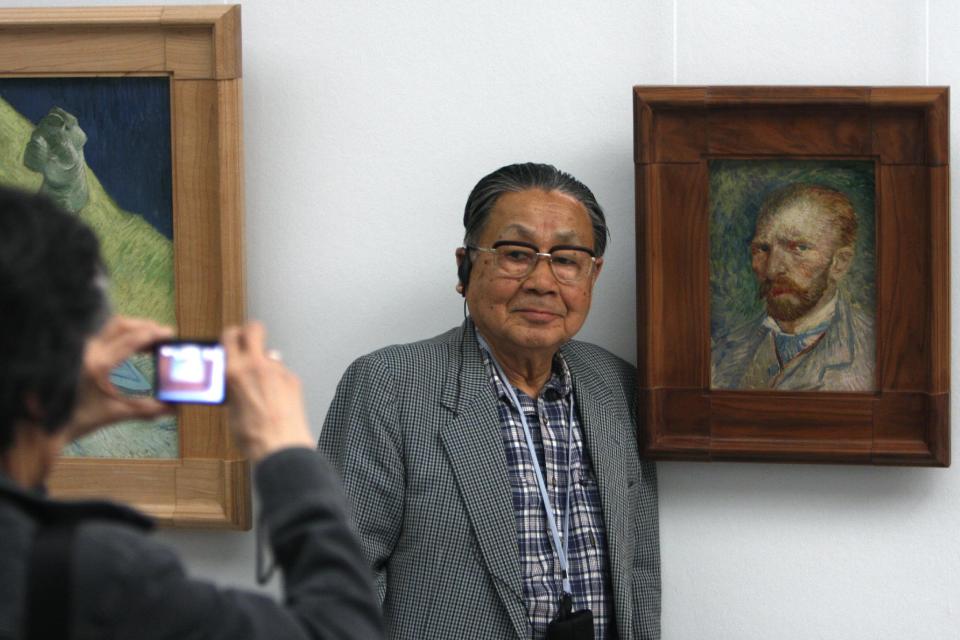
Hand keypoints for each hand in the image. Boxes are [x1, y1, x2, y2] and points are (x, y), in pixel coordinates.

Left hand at [63, 316, 174, 441]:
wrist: (43, 427)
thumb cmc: (75, 420)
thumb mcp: (114, 413)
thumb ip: (146, 409)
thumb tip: (173, 408)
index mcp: (98, 364)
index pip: (131, 339)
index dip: (153, 334)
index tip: (169, 334)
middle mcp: (87, 351)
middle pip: (120, 325)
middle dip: (144, 326)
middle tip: (162, 334)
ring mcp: (79, 349)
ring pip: (109, 327)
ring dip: (131, 328)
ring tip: (148, 339)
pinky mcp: (74, 352)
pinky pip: (100, 335)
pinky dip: (118, 335)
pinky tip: (128, 345)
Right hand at [223, 322, 313, 462]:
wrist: (280, 446)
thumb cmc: (253, 435)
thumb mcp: (230, 411)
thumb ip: (234, 390)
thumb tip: (236, 384)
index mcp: (234, 371)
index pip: (230, 336)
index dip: (231, 334)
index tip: (231, 338)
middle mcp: (257, 365)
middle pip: (254, 329)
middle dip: (250, 331)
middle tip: (247, 341)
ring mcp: (277, 370)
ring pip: (270, 354)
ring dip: (265, 363)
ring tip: (262, 385)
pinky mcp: (293, 379)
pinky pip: (282, 372)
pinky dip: (278, 380)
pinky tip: (276, 398)